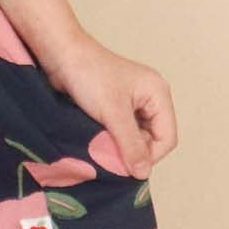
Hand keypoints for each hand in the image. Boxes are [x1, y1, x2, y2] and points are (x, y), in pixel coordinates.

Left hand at [40, 33, 177, 178]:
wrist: (60, 54)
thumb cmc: (89, 76)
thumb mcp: (113, 114)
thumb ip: (130, 145)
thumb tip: (143, 173)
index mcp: (158, 94)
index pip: (167, 138)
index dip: (149, 157)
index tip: (126, 167)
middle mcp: (150, 98)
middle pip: (153, 139)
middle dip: (134, 152)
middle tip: (110, 157)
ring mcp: (133, 102)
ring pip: (135, 137)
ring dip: (121, 146)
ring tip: (102, 148)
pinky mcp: (116, 105)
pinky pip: (122, 130)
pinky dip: (112, 139)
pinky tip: (98, 141)